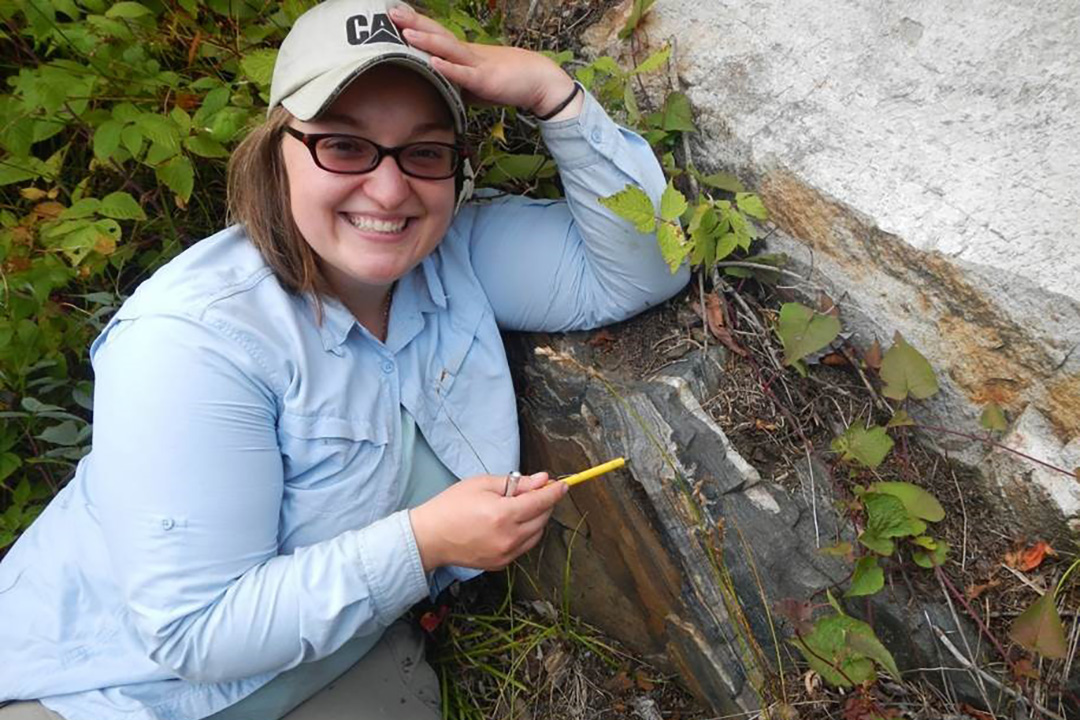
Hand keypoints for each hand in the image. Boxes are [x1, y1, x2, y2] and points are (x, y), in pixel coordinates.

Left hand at [390, 5, 581, 118]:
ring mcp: (476, 64)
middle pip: (437, 34)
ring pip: (447, 49)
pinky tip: (433, 62)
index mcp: (464, 52)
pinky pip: (464, 74)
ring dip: (426, 40)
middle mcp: (468, 53)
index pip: (436, 35)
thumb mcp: (476, 83)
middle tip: (390, 11)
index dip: (416, 24)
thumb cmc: (509, 81)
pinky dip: (448, 68)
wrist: (539, 81)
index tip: (396, 14)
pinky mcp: (485, 79)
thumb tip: (439, 90)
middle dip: (413, 23)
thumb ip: (457, 84)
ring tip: (405, 31)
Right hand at [409, 471, 567, 570]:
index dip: (554, 492)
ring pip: (536, 534)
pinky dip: (525, 534)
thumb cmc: (451, 506)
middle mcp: (509, 538)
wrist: (429, 537)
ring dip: (536, 519)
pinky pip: (524, 547)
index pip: (541, 502)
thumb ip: (516, 483)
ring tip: (518, 507)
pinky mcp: (501, 564)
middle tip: (533, 491)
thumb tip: (542, 480)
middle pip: (542, 519)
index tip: (563, 485)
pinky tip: (510, 524)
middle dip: (543, 503)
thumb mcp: (482, 484)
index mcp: (504, 515)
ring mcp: (506, 554)